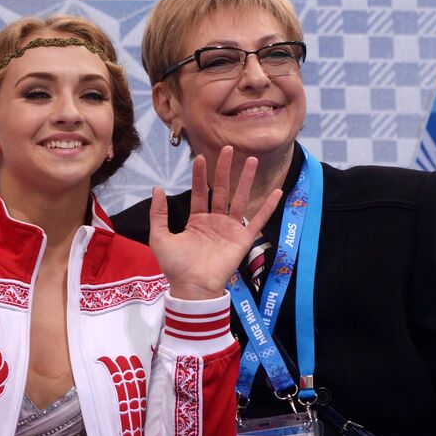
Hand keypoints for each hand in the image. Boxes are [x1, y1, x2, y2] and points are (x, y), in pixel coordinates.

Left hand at [148, 146, 282, 299]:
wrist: (191, 286)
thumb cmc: (175, 265)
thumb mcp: (160, 237)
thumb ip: (159, 213)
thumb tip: (157, 188)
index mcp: (197, 221)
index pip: (199, 192)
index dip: (199, 175)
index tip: (200, 157)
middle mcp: (215, 221)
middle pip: (221, 190)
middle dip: (224, 169)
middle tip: (228, 148)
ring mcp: (230, 229)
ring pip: (239, 199)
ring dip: (245, 180)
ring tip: (251, 160)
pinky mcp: (243, 238)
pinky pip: (258, 219)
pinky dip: (268, 206)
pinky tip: (277, 191)